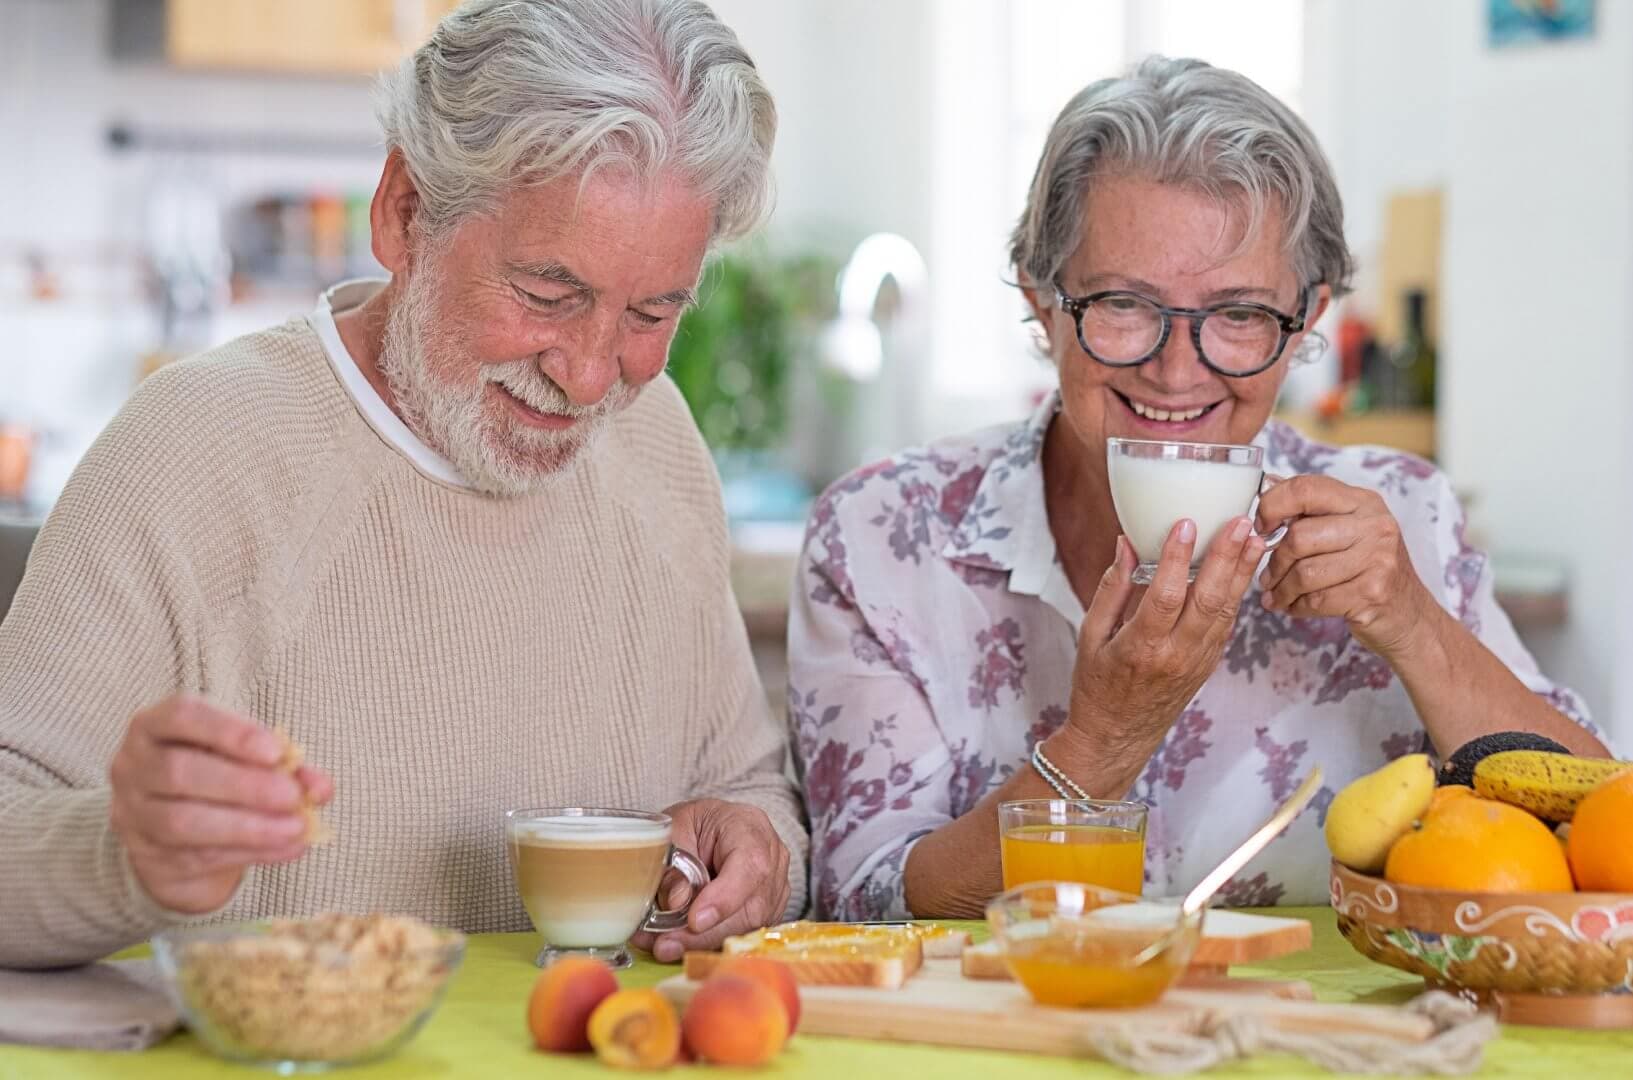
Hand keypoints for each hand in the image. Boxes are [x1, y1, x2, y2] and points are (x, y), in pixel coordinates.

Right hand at [108, 696, 332, 913]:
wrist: (175, 834)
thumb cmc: (215, 776)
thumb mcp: (244, 757)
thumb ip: (284, 765)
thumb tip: (320, 788)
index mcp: (154, 726)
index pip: (182, 716)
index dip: (230, 732)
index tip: (276, 751)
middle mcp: (132, 766)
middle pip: (180, 772)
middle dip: (244, 785)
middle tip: (292, 796)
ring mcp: (133, 815)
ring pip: (183, 821)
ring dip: (248, 826)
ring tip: (296, 828)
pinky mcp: (148, 857)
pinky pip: (199, 856)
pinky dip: (251, 852)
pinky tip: (288, 847)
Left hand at [628, 798, 789, 963]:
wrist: (712, 829)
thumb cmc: (694, 825)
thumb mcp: (673, 831)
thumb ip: (673, 865)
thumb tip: (677, 903)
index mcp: (750, 827)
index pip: (750, 865)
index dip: (725, 898)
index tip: (694, 921)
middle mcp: (773, 859)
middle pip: (751, 908)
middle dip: (705, 934)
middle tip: (664, 946)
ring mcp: (775, 889)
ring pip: (748, 929)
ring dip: (704, 944)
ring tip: (664, 946)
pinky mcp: (769, 913)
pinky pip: (744, 936)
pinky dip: (710, 944)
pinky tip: (681, 945)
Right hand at [1065, 517, 1264, 758]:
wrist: (1116, 737)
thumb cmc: (1096, 687)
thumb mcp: (1090, 636)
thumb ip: (1111, 589)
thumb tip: (1125, 544)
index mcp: (1141, 647)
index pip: (1165, 595)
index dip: (1176, 558)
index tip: (1184, 524)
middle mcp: (1176, 655)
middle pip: (1208, 599)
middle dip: (1227, 557)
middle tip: (1240, 521)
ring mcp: (1198, 661)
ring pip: (1226, 610)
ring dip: (1242, 571)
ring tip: (1254, 536)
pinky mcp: (1208, 664)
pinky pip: (1226, 624)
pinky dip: (1236, 594)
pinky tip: (1244, 567)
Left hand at [1255, 474, 1433, 656]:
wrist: (1409, 614)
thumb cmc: (1368, 569)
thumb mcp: (1348, 530)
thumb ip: (1311, 509)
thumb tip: (1267, 483)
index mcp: (1363, 501)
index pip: (1305, 488)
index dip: (1272, 506)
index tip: (1261, 528)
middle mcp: (1375, 524)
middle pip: (1299, 536)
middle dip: (1275, 562)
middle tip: (1267, 577)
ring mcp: (1378, 559)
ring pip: (1304, 572)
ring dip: (1282, 589)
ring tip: (1276, 595)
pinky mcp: (1373, 593)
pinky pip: (1316, 600)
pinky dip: (1296, 607)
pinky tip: (1292, 607)